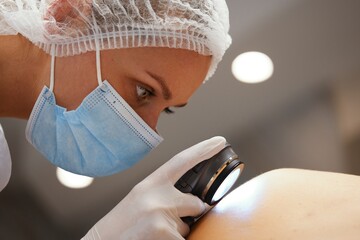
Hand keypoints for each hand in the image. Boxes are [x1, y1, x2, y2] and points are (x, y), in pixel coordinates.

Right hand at [82, 136, 225, 239]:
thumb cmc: (121, 225)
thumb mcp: (140, 201)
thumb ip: (164, 196)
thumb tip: (195, 203)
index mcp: (149, 184)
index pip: (181, 161)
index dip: (202, 150)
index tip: (220, 141)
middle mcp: (156, 196)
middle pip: (195, 203)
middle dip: (192, 213)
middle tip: (167, 220)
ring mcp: (161, 215)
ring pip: (188, 227)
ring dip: (177, 232)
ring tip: (153, 233)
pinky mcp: (164, 233)